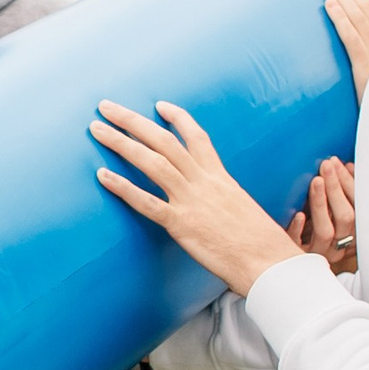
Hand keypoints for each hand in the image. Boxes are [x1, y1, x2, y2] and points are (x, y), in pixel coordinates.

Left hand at [92, 100, 306, 296]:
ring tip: (97, 130)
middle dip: (132, 121)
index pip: (197, 137)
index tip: (158, 105)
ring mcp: (192, 201)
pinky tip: (102, 176)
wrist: (271, 264)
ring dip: (121, 143)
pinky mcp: (182, 225)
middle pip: (164, 140)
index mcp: (221, 178)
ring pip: (152, 162)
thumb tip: (214, 203)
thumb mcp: (243, 211)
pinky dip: (123, 187)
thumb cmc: (262, 244)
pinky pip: (147, 203)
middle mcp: (205, 182)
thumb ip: (224, 200)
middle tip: (106, 107)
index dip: (177, 118)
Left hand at [305, 158, 357, 273]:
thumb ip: (341, 190)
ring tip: (316, 181)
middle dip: (336, 188)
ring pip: (326, 230)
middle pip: (345, 217)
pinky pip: (299, 246)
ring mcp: (321, 252)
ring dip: (321, 204)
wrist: (290, 260)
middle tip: (326, 166)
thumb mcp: (330, 207)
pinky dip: (299, 229)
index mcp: (353, 231)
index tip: (336, 162)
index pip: (357, 206)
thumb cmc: (314, 225)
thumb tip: (346, 165)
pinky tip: (299, 214)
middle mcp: (340, 245)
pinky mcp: (300, 257)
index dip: (348, 182)